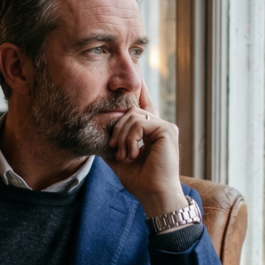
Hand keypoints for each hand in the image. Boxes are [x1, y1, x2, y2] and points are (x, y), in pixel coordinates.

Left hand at [106, 80, 188, 217]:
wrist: (153, 195)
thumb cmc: (139, 181)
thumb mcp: (119, 157)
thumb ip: (113, 140)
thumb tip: (97, 129)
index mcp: (151, 130)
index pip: (141, 105)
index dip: (137, 90)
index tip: (133, 69)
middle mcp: (160, 125)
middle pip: (130, 111)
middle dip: (118, 129)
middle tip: (116, 150)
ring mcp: (165, 126)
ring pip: (133, 116)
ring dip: (122, 136)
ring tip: (125, 155)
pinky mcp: (167, 130)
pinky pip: (140, 123)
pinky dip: (130, 138)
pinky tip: (133, 153)